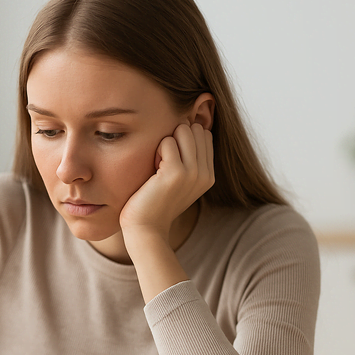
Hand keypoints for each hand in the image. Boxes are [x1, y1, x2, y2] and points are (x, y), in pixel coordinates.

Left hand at [119, 122, 213, 240]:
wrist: (145, 228)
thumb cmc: (155, 202)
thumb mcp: (179, 181)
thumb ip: (189, 159)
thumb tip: (188, 126)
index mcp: (209, 176)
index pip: (204, 134)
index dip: (184, 138)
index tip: (171, 158)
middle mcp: (205, 174)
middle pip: (196, 129)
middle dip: (176, 136)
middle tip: (162, 160)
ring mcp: (193, 173)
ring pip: (183, 130)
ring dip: (166, 141)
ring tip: (158, 163)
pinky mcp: (176, 172)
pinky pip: (167, 141)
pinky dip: (157, 149)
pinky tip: (152, 167)